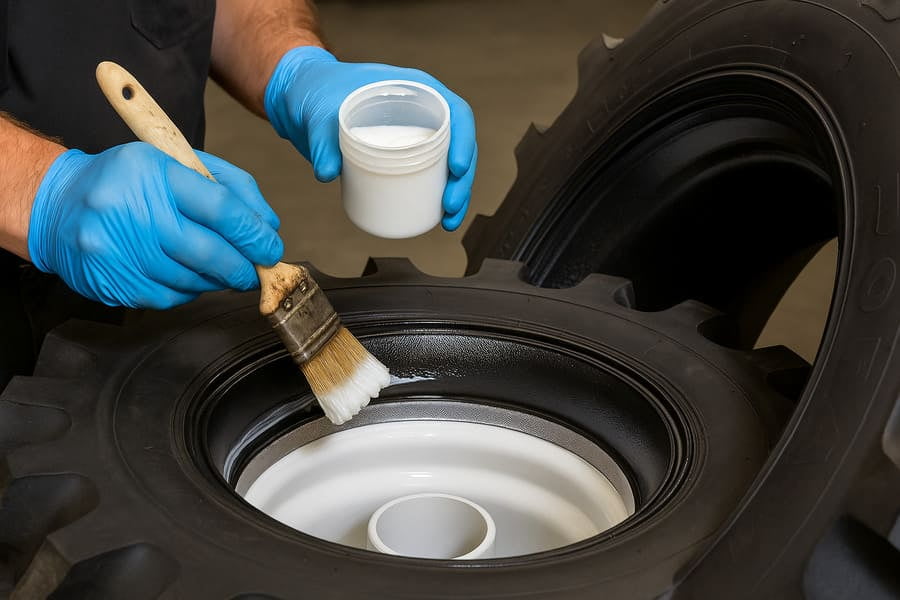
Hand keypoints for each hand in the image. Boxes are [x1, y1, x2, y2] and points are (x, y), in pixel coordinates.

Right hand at [27, 143, 282, 308]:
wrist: (56, 206)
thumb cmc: (125, 182)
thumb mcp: (175, 163)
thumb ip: (229, 187)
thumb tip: (267, 226)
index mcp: (153, 173)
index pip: (221, 209)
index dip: (254, 234)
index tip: (271, 248)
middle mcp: (132, 213)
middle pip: (209, 252)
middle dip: (243, 267)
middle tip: (257, 269)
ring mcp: (119, 252)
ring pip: (193, 281)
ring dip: (218, 279)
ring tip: (222, 269)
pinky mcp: (112, 283)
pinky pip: (170, 298)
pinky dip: (189, 291)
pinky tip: (188, 276)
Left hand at [264, 46, 476, 231]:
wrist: (305, 100)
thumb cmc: (319, 92)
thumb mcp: (320, 112)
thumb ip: (323, 140)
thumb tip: (326, 172)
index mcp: (415, 90)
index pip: (456, 112)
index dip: (464, 141)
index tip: (456, 168)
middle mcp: (422, 112)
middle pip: (459, 146)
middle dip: (462, 180)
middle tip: (449, 205)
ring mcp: (415, 136)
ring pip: (449, 167)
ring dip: (456, 196)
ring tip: (447, 222)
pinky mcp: (404, 157)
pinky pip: (431, 177)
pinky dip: (438, 200)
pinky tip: (439, 220)